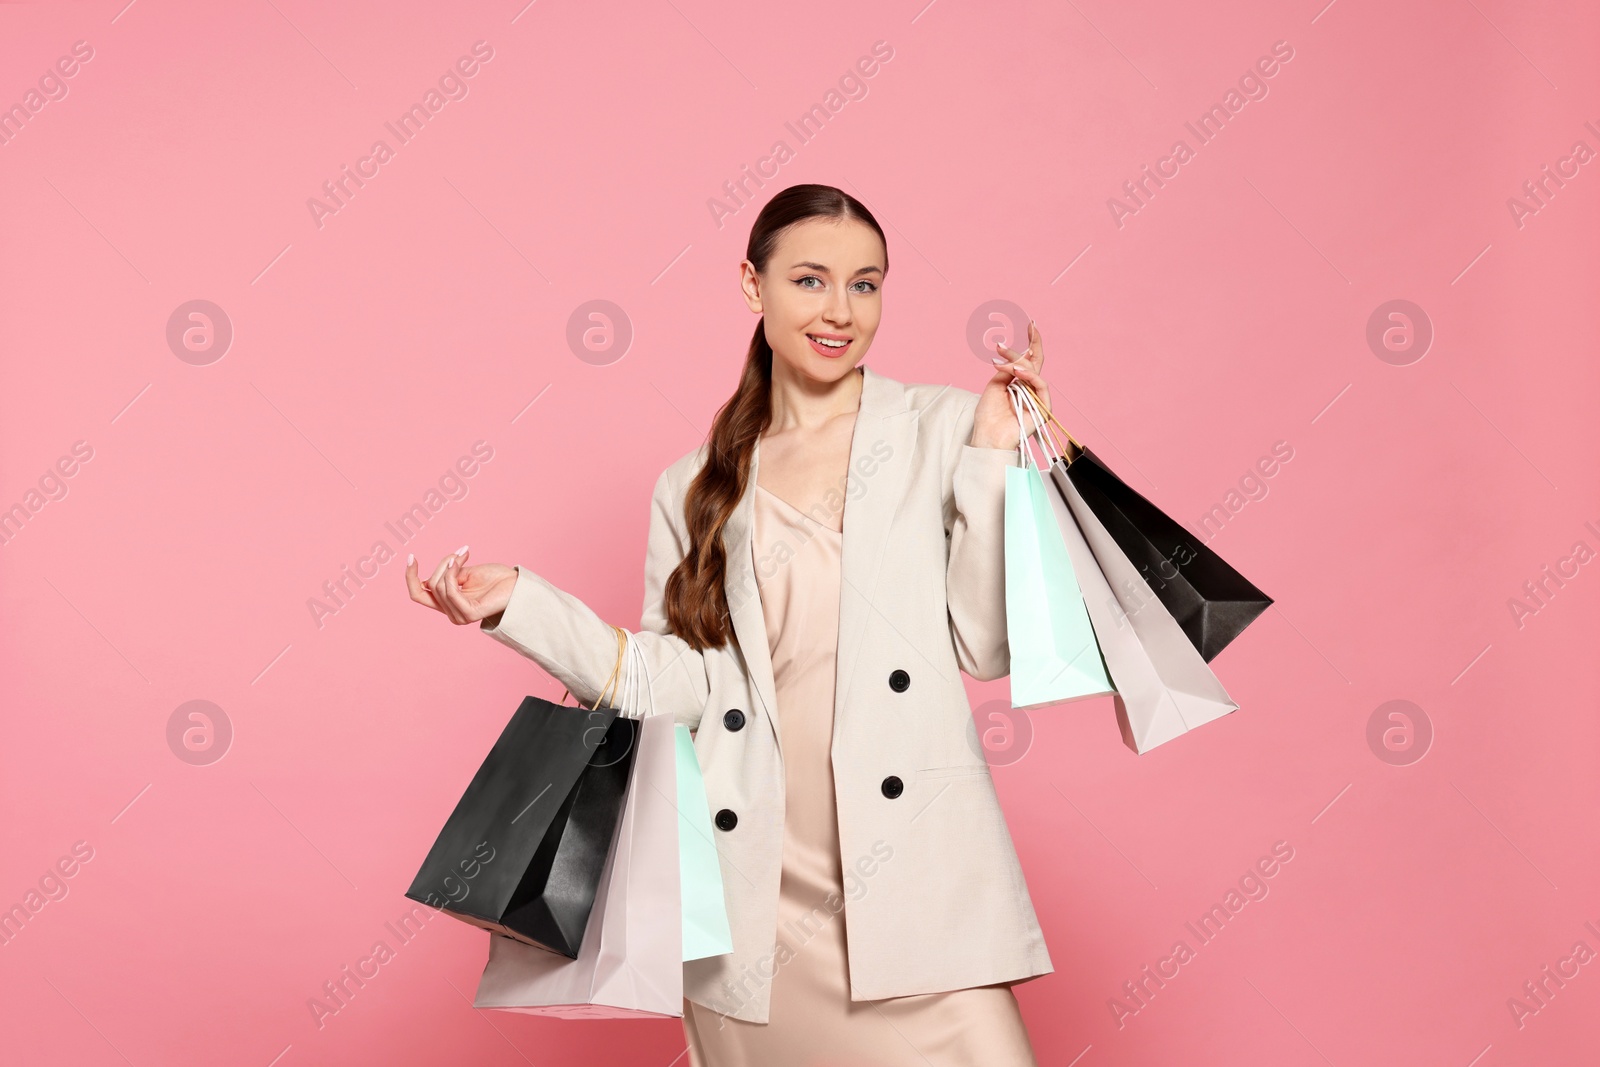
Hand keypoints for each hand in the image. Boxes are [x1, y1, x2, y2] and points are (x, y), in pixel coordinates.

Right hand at [406, 546, 518, 623]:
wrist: (517, 583)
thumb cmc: (495, 578)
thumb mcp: (464, 572)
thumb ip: (445, 575)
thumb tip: (426, 578)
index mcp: (447, 603)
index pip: (418, 594)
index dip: (410, 576)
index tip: (411, 557)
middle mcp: (451, 612)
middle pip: (429, 586)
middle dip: (441, 564)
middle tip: (460, 553)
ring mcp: (459, 616)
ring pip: (438, 586)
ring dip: (450, 565)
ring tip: (464, 555)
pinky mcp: (469, 614)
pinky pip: (450, 591)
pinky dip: (452, 573)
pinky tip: (459, 562)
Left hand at [971, 319, 1054, 451]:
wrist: (988, 437)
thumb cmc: (989, 416)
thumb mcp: (994, 386)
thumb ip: (1006, 371)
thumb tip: (1015, 358)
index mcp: (1020, 384)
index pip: (1029, 360)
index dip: (1030, 343)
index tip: (1028, 325)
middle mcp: (1031, 389)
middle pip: (1037, 361)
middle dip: (1035, 342)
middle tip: (1030, 324)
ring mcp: (1038, 398)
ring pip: (1034, 371)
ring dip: (1017, 362)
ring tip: (1001, 360)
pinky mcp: (1043, 408)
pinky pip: (1040, 385)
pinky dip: (1028, 376)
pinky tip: (1015, 371)